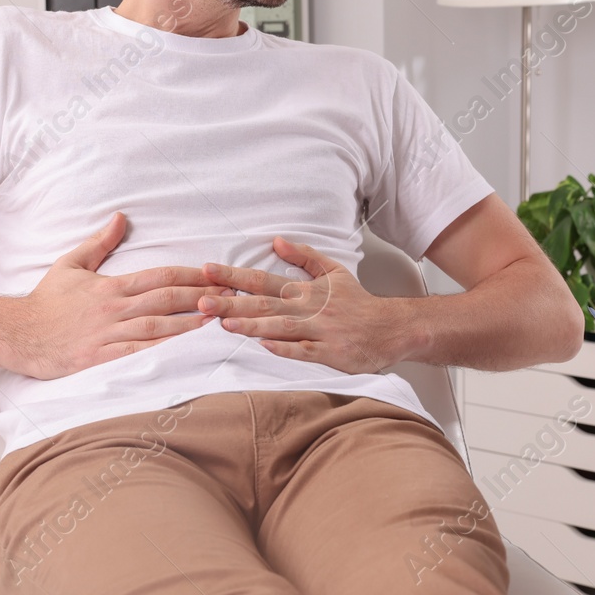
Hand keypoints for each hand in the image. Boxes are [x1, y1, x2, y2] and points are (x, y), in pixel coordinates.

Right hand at [3, 212, 223, 379]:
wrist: (16, 334)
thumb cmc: (45, 302)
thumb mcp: (71, 264)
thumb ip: (100, 242)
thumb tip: (121, 217)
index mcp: (111, 286)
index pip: (160, 276)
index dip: (192, 275)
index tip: (217, 274)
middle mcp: (114, 309)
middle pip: (166, 299)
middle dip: (203, 296)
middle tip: (232, 296)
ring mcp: (109, 335)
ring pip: (159, 327)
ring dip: (192, 324)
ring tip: (221, 322)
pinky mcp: (101, 359)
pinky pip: (139, 354)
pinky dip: (165, 352)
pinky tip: (187, 353)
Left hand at [198, 237, 405, 374]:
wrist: (392, 327)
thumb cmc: (359, 303)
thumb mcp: (333, 271)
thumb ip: (304, 256)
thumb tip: (277, 240)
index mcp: (305, 290)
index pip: (262, 280)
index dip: (233, 275)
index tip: (206, 270)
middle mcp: (309, 308)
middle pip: (264, 303)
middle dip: (231, 302)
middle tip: (201, 300)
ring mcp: (319, 331)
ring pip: (281, 327)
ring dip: (252, 325)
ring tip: (224, 324)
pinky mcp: (330, 353)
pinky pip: (304, 351)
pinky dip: (285, 348)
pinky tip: (264, 346)